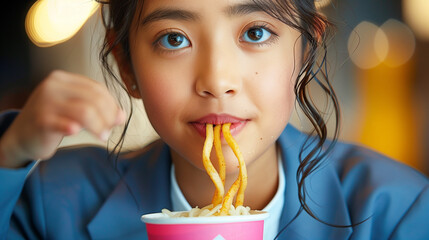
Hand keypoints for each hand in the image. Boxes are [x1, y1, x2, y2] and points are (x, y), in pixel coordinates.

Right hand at [0, 70, 125, 167]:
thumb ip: (96, 108)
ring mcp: (46, 102)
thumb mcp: (73, 109)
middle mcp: (53, 86)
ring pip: (86, 111)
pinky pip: (66, 123)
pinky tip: (77, 132)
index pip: (96, 89)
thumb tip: (121, 116)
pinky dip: (77, 129)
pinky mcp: (42, 120)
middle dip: (108, 116)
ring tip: (102, 136)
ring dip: (99, 126)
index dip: (112, 104)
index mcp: (63, 79)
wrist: (21, 136)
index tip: (119, 118)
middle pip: (94, 99)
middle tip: (110, 129)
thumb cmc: (51, 120)